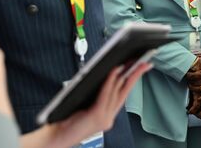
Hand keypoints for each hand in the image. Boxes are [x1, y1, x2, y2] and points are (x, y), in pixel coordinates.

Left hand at [32, 63, 151, 147]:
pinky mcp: (97, 116)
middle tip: (144, 63)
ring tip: (130, 62)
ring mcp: (104, 118)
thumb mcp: (86, 106)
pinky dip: (110, 81)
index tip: (141, 68)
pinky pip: (106, 95)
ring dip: (124, 74)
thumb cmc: (66, 120)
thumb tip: (108, 74)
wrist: (56, 137)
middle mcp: (109, 117)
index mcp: (107, 114)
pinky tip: (114, 71)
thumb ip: (98, 94)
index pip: (123, 94)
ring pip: (117, 92)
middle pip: (125, 92)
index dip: (133, 80)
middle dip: (136, 75)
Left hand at [186, 50, 200, 86]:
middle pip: (198, 83)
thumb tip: (192, 68)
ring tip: (191, 84)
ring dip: (194, 88)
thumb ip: (199, 63)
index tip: (187, 74)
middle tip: (188, 78)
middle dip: (190, 81)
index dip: (190, 75)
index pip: (196, 75)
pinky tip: (199, 98)